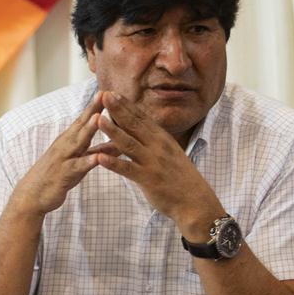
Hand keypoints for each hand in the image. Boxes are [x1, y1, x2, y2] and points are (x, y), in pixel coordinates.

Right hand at [10, 92, 105, 216]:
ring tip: (99, 117)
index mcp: (68, 141)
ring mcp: (63, 159)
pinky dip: (87, 162)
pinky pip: (77, 167)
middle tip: (105, 94)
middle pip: (81, 125)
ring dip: (88, 130)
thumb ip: (96, 151)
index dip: (95, 105)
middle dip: (93, 109)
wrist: (32, 195)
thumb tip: (118, 143)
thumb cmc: (57, 176)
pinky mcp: (64, 175)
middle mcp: (65, 146)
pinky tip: (98, 157)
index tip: (108, 90)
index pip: (84, 119)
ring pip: (78, 142)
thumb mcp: (78, 162)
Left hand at [96, 92, 222, 232]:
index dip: (126, 105)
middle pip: (134, 125)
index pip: (141, 118)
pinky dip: (114, 163)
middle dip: (118, 109)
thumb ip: (153, 140)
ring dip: (112, 131)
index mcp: (162, 139)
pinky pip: (128, 170)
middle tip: (104, 94)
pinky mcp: (148, 179)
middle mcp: (157, 146)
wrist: (195, 202)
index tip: (112, 92)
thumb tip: (140, 128)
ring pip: (129, 144)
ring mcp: (152, 162)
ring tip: (97, 120)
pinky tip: (100, 158)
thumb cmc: (179, 178)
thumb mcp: (169, 153)